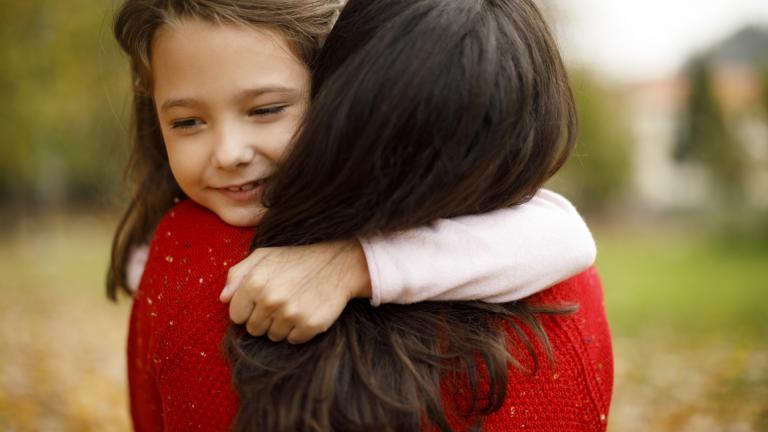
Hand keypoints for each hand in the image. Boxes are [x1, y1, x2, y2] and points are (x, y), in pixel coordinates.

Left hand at [220, 240, 371, 343]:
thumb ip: (237, 274)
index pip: (236, 315)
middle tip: (280, 302)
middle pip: (253, 329)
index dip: (247, 310)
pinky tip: (305, 312)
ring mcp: (291, 314)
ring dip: (280, 326)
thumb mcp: (263, 256)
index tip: (260, 302)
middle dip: (263, 319)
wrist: (338, 264)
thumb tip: (223, 298)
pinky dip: (298, 331)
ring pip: (272, 336)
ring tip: (293, 306)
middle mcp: (271, 299)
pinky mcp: (310, 325)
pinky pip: (293, 340)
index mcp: (255, 282)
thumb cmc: (296, 260)